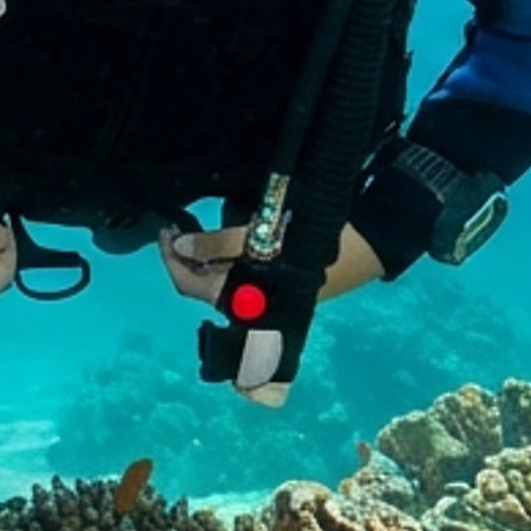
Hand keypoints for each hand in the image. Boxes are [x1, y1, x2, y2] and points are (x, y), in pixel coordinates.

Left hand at [162, 222, 386, 404]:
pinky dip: (228, 259)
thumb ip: (218, 243)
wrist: (365, 246)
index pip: (188, 284)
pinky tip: (230, 237)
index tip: (165, 229)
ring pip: (220, 280)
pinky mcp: (277, 289)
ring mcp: (262, 299)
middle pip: (201, 284)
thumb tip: (180, 244)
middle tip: (179, 224)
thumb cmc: (311, 241)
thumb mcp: (261, 235)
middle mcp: (248, 305)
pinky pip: (241, 277)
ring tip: (200, 225)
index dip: (170, 258)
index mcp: (240, 297)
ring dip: (206, 257)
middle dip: (186, 256)